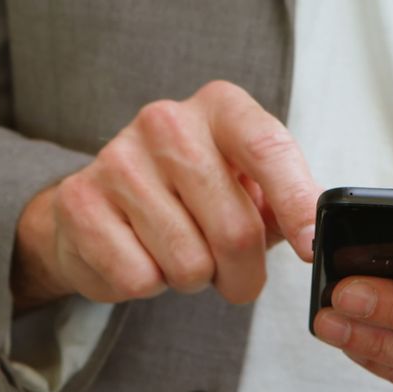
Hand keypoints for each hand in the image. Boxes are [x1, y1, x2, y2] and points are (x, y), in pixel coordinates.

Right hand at [11, 81, 321, 308]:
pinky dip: (148, 284)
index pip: (267, 148)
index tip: (309, 247)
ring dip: (192, 279)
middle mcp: (165, 122)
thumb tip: (312, 235)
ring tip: (178, 254)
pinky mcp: (80, 202)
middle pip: (234, 227)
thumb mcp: (245, 186)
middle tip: (235, 278)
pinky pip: (139, 278)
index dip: (296, 202)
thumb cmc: (189, 196)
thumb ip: (282, 202)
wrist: (98, 205)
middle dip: (243, 274)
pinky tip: (139, 256)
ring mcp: (117, 159)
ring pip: (188, 262)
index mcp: (218, 107)